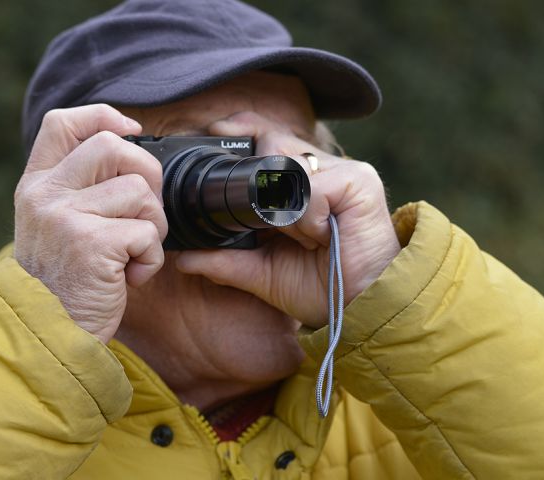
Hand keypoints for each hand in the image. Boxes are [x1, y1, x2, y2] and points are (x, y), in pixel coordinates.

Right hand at [14, 104, 167, 342]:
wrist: (49, 334)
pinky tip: (130, 276)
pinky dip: (151, 259)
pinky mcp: (92, 244)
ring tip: (133, 253)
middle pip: (114, 146)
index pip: (63, 123)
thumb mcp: (56, 227)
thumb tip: (130, 151)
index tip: (133, 131)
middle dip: (147, 174)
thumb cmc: (66, 281)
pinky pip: (147, 233)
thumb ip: (80, 190)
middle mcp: (46, 195)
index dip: (104, 116)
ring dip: (153, 225)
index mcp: (37, 185)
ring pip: (140, 191)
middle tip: (144, 211)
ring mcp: (66, 217)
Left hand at [176, 112, 399, 327]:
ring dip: (284, 206)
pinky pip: (312, 187)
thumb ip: (226, 261)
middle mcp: (321, 171)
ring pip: (289, 161)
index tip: (217, 131)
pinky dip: (306, 216)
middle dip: (260, 177)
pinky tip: (320, 237)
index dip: (244, 131)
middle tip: (271, 223)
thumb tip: (183, 258)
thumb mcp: (263, 273)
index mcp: (300, 186)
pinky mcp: (359, 182)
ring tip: (305, 238)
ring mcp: (343, 172)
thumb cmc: (321, 288)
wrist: (359, 310)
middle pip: (274, 143)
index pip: (268, 141)